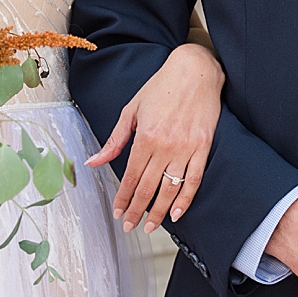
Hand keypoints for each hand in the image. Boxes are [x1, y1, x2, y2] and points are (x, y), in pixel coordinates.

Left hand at [86, 42, 223, 233]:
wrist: (195, 71)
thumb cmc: (161, 87)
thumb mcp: (131, 110)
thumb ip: (115, 140)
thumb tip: (94, 161)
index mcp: (145, 136)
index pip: (130, 177)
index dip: (123, 198)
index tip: (118, 212)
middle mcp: (165, 145)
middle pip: (148, 188)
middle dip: (136, 211)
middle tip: (130, 225)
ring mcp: (186, 148)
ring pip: (170, 189)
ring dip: (158, 212)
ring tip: (150, 226)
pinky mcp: (203, 147)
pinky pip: (194, 179)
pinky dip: (185, 199)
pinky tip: (177, 213)